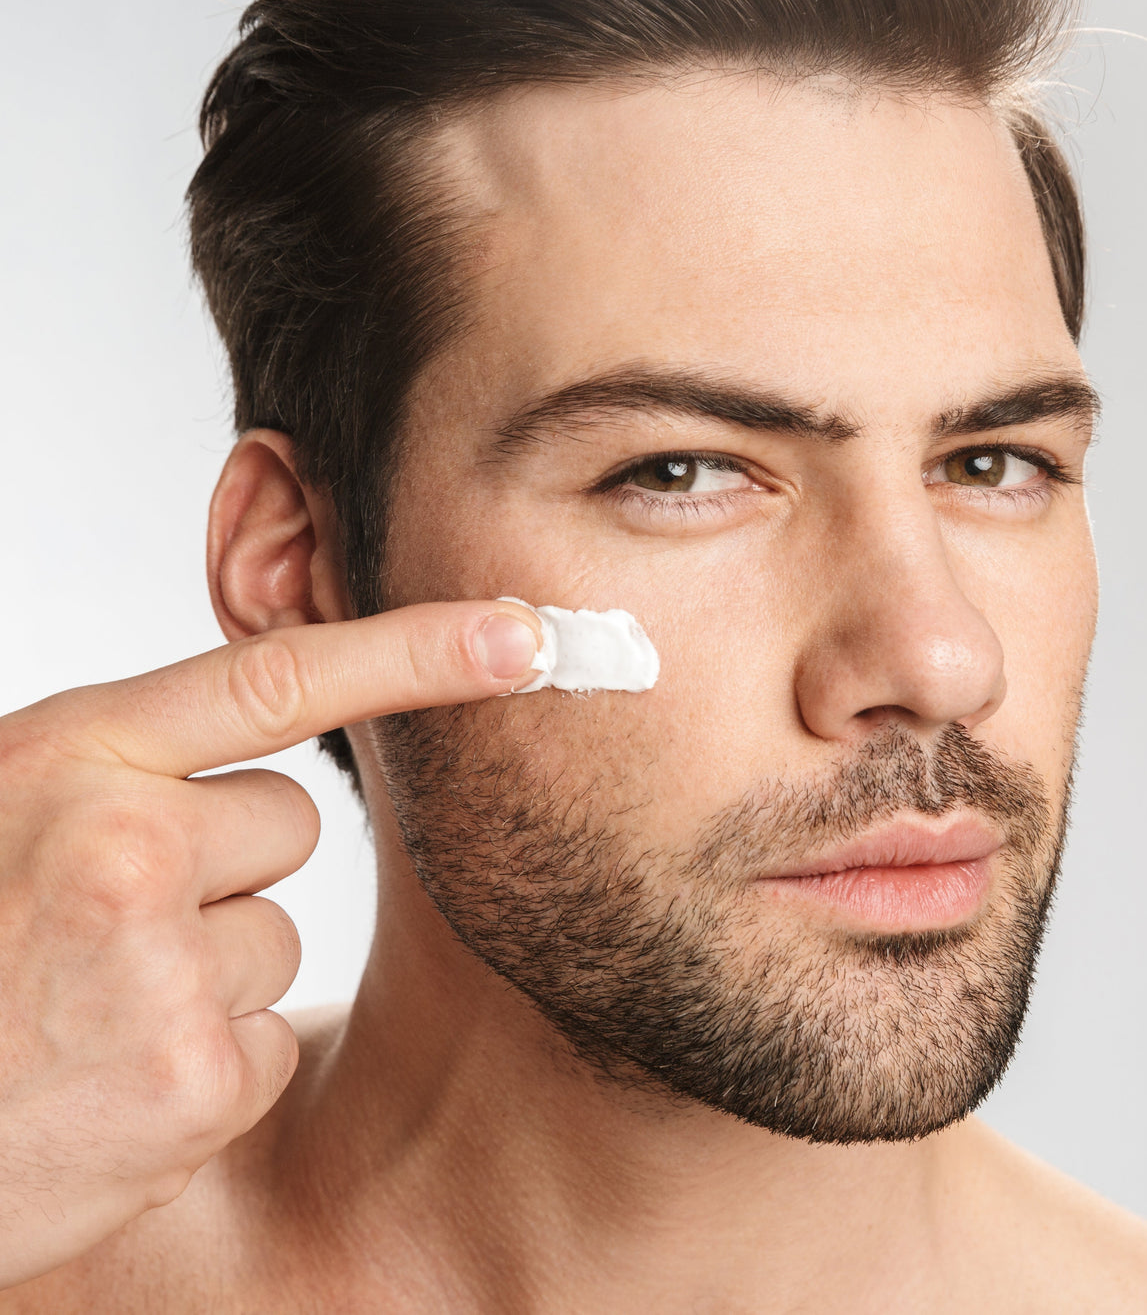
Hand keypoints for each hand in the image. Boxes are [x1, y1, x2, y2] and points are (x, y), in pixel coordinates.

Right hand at [0, 601, 540, 1289]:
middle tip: (107, 923)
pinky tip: (109, 1080)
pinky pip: (267, 1040)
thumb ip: (123, 769)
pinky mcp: (193, 1084)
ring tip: (88, 1010)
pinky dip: (208, 1068)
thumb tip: (258, 748)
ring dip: (207, 975)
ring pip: (277, 937)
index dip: (416, 649)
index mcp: (70, 755)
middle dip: (226, 866)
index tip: (522, 635)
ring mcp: (160, 969)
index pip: (279, 676)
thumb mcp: (7, 809)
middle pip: (289, 822)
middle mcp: (124, 846)